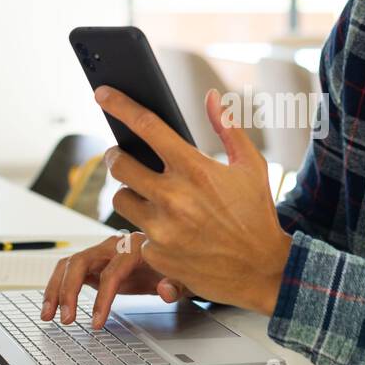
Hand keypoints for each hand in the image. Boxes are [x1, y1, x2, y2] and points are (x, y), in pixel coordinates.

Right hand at [40, 232, 191, 327]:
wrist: (170, 256)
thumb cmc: (173, 266)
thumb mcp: (183, 277)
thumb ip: (176, 285)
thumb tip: (165, 291)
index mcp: (135, 247)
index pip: (112, 272)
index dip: (102, 299)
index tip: (96, 322)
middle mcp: (114, 245)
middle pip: (81, 262)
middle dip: (69, 291)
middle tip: (66, 319)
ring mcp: (101, 252)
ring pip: (69, 264)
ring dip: (55, 289)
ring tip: (48, 315)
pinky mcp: (93, 262)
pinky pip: (69, 270)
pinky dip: (58, 287)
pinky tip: (52, 306)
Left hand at [96, 85, 292, 314]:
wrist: (262, 270)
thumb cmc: (258, 216)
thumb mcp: (251, 167)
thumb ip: (228, 129)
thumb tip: (210, 98)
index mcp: (195, 169)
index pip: (146, 126)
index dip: (119, 106)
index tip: (102, 94)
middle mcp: (173, 197)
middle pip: (118, 164)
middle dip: (116, 157)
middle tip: (123, 157)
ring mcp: (162, 229)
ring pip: (120, 199)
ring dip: (130, 194)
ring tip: (149, 197)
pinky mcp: (156, 255)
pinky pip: (135, 234)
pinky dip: (148, 230)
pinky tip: (171, 232)